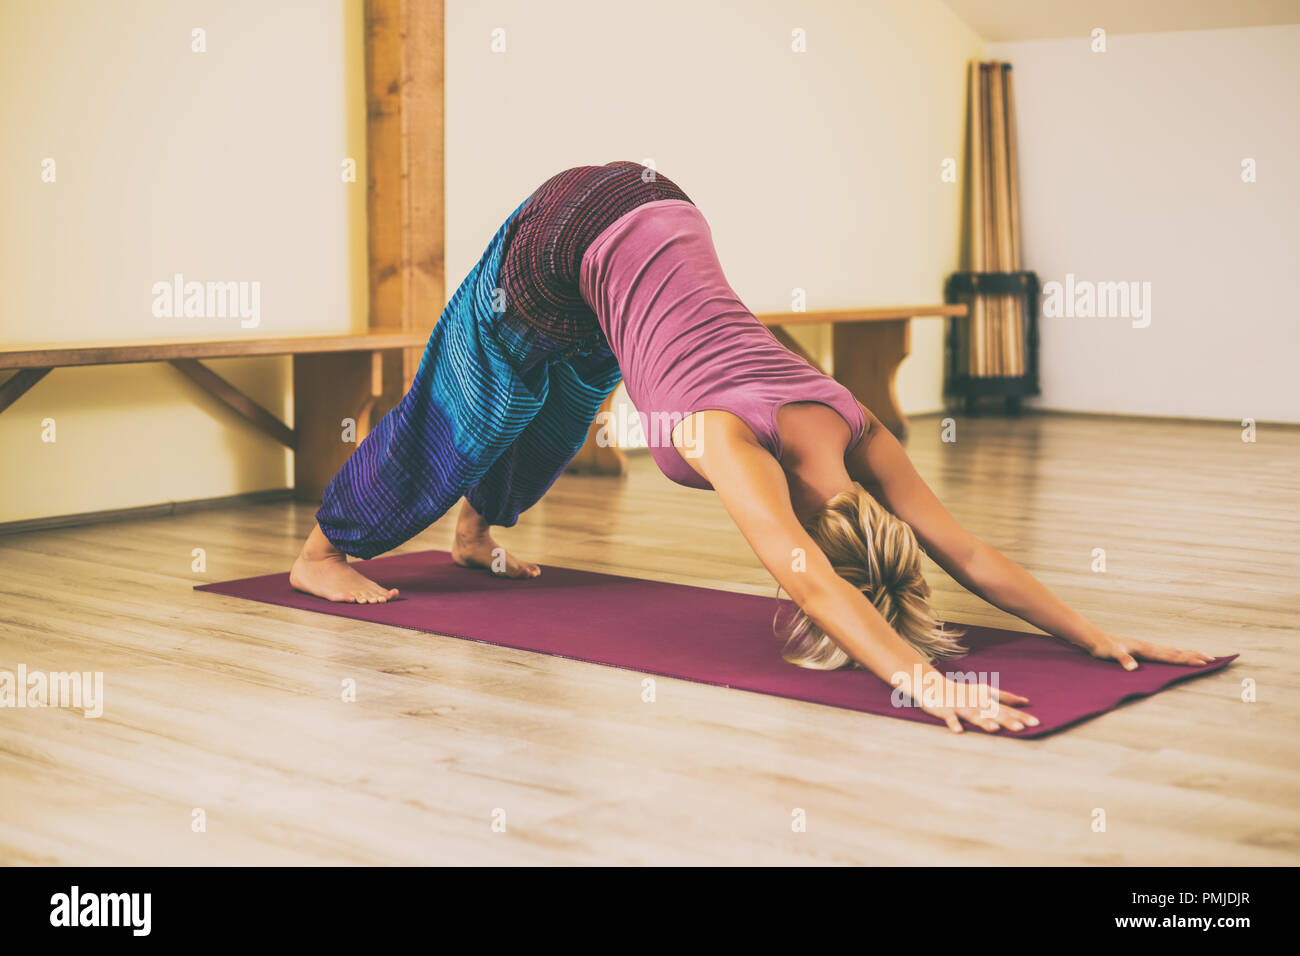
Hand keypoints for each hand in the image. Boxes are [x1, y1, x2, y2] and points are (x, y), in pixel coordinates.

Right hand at [919, 679, 1039, 734]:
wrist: (932, 684)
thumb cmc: (962, 691)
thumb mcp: (984, 691)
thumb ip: (1004, 696)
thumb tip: (1026, 701)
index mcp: (986, 699)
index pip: (1006, 709)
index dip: (1021, 716)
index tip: (1037, 723)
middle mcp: (975, 702)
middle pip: (993, 712)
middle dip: (1007, 720)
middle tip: (1021, 729)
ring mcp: (960, 706)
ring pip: (973, 715)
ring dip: (983, 721)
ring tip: (994, 729)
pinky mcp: (944, 709)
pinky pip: (949, 717)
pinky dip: (953, 723)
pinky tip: (958, 731)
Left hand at [1074, 631, 1214, 670]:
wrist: (1095, 638)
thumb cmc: (1102, 647)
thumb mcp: (1111, 654)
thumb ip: (1122, 660)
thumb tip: (1134, 668)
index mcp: (1146, 649)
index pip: (1171, 656)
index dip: (1187, 659)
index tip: (1203, 662)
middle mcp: (1149, 647)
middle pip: (1177, 651)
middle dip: (1195, 655)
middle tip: (1213, 659)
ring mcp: (1147, 647)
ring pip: (1173, 650)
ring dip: (1188, 653)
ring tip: (1203, 656)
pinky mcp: (1143, 649)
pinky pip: (1165, 652)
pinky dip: (1176, 654)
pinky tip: (1178, 656)